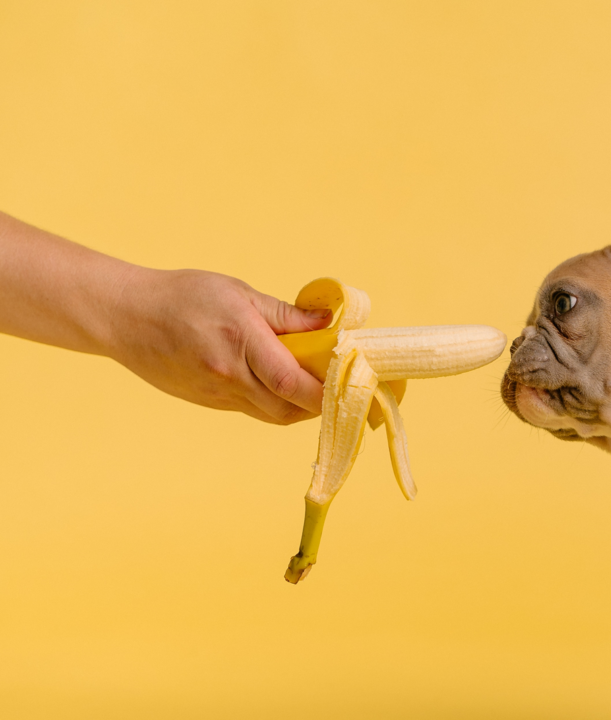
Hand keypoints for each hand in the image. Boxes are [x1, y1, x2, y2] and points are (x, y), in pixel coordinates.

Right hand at [108, 267, 329, 423]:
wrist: (126, 317)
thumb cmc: (184, 296)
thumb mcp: (239, 293)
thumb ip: (286, 314)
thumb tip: (328, 322)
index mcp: (240, 343)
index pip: (293, 384)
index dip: (326, 391)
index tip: (348, 382)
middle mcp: (229, 377)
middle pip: (288, 409)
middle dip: (319, 403)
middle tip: (337, 383)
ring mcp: (217, 396)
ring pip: (272, 415)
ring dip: (299, 406)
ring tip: (313, 383)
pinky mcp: (209, 403)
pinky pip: (252, 411)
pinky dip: (275, 403)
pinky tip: (281, 385)